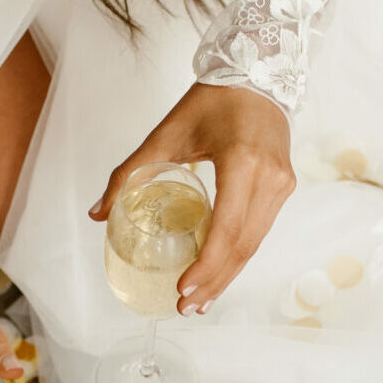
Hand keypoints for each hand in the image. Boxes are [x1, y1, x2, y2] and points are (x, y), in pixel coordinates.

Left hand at [88, 82, 295, 312]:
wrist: (258, 74)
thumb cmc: (212, 101)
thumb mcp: (167, 133)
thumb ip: (131, 174)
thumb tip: (97, 214)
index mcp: (243, 162)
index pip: (227, 228)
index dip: (207, 265)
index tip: (183, 289)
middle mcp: (270, 178)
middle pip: (243, 245)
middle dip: (215, 282)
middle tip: (187, 307)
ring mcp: (282, 184)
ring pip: (255, 243)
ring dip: (228, 275)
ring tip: (201, 301)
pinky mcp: (284, 187)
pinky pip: (260, 230)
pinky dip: (238, 255)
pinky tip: (219, 273)